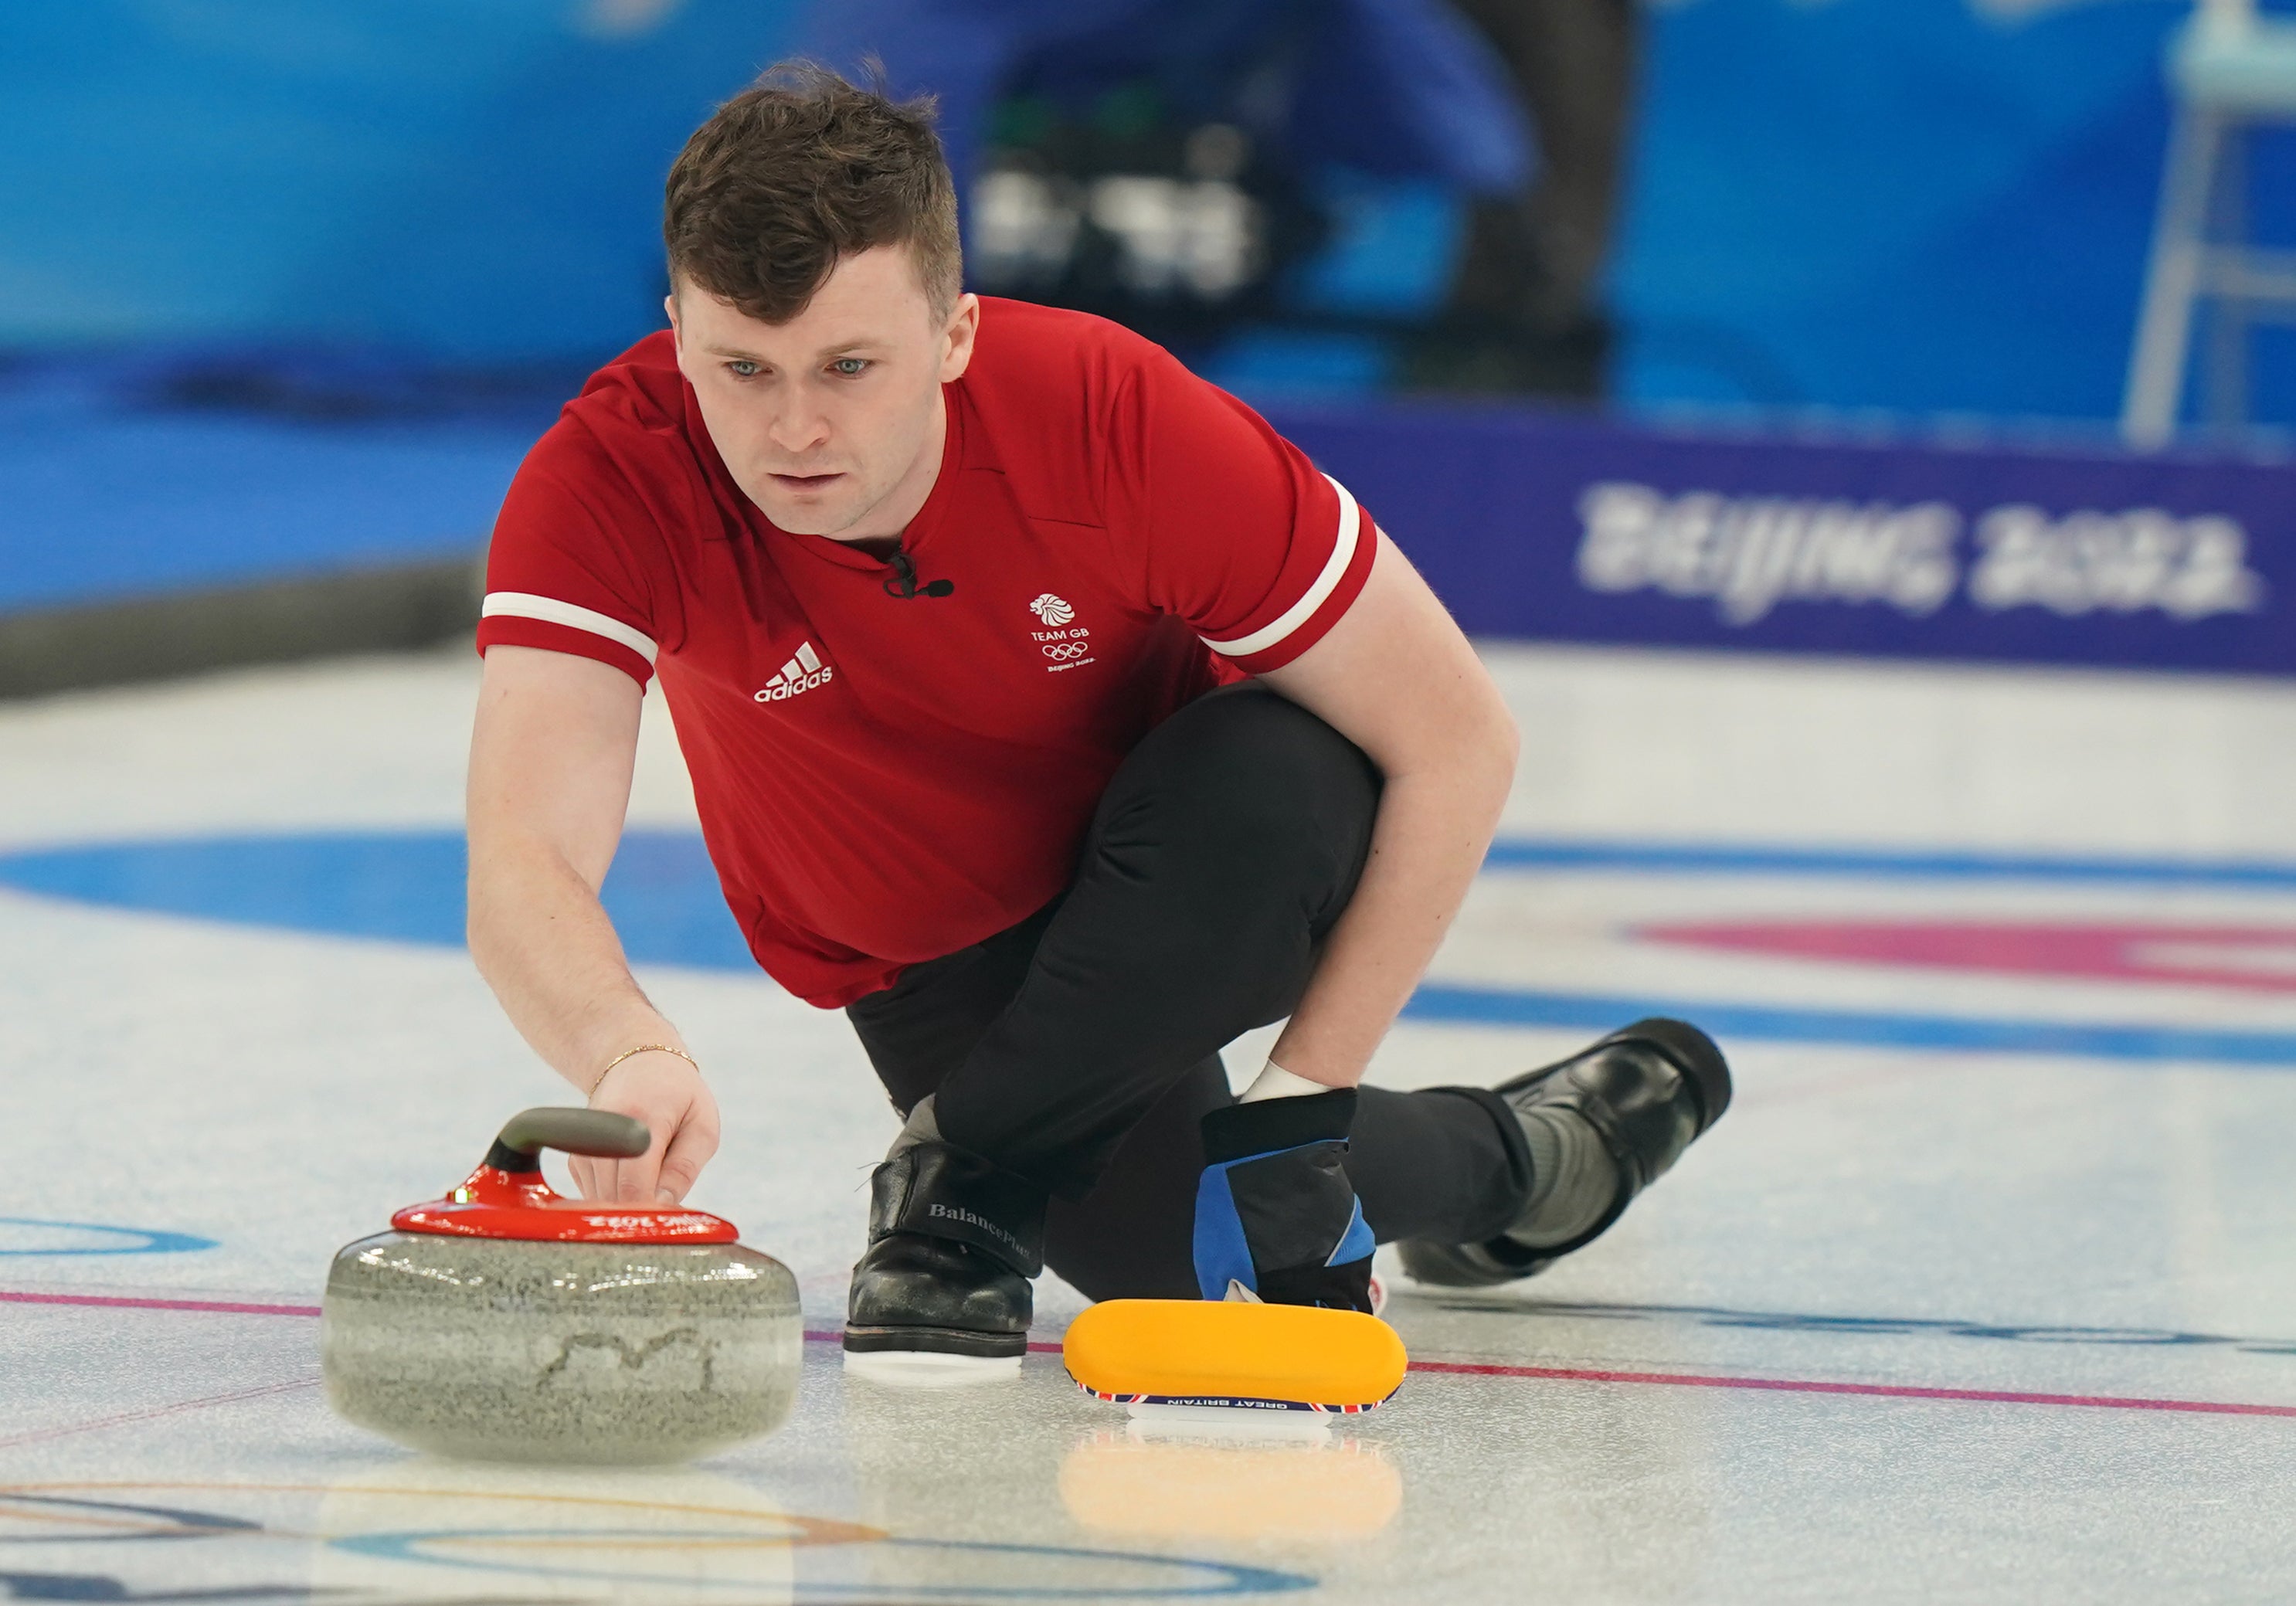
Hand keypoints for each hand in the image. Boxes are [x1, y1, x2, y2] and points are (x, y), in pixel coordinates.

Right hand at [571, 1050, 720, 1203]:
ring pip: (602, 1201)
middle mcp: (602, 1133)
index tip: (667, 1218)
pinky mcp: (575, 1158)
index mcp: (640, 1121)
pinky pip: (595, 1195)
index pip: (635, 1187)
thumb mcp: (702, 1127)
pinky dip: (616, 1193)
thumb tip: (661, 1208)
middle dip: (642, 1207)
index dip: (652, 1211)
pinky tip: (633, 1169)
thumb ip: (684, 1169)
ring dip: (629, 1200)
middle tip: (667, 1189)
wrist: (637, 1064)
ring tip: (653, 1169)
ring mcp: (583, 1147)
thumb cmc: (679, 1096)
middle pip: (615, 1199)